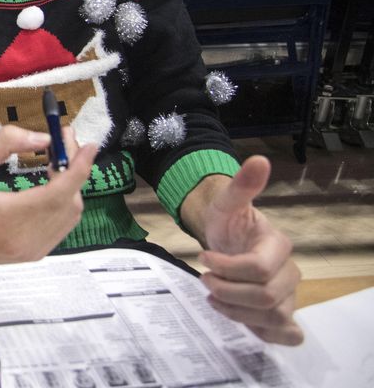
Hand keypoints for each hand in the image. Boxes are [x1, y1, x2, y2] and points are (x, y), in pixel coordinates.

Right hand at [0, 124, 97, 267]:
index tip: (89, 145)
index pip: (57, 193)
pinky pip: (62, 226)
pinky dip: (63, 202)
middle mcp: (24, 239)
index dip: (78, 168)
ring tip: (56, 162)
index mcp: (5, 217)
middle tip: (62, 143)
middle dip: (73, 169)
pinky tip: (51, 185)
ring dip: (70, 185)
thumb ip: (4, 144)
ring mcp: (32, 250)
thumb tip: (43, 138)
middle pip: (69, 202)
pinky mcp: (34, 254)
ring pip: (70, 215)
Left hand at [184, 157, 302, 345]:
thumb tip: (259, 160)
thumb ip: (242, 185)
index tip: (204, 257)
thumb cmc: (228, 221)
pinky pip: (287, 334)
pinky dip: (266, 333)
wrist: (228, 237)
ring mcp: (289, 295)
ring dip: (238, 313)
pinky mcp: (282, 314)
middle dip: (228, 292)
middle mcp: (289, 272)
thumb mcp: (227, 202)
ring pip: (273, 317)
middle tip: (205, 281)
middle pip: (265, 297)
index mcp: (278, 245)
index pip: (259, 269)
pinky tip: (240, 319)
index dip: (227, 268)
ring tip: (214, 298)